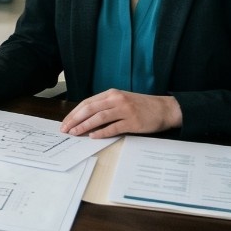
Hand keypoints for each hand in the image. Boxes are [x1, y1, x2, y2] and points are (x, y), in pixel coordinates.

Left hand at [60, 89, 181, 137]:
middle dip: (75, 119)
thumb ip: (105, 105)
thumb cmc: (141, 106)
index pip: (87, 103)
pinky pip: (113, 128)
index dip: (74, 113)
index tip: (65, 122)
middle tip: (65, 129)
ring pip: (99, 118)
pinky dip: (101, 132)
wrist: (164, 109)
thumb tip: (85, 117)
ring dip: (84, 126)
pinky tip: (93, 136)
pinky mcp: (133, 122)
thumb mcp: (121, 100)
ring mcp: (125, 110)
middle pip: (90, 109)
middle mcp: (116, 100)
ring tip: (75, 133)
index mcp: (111, 93)